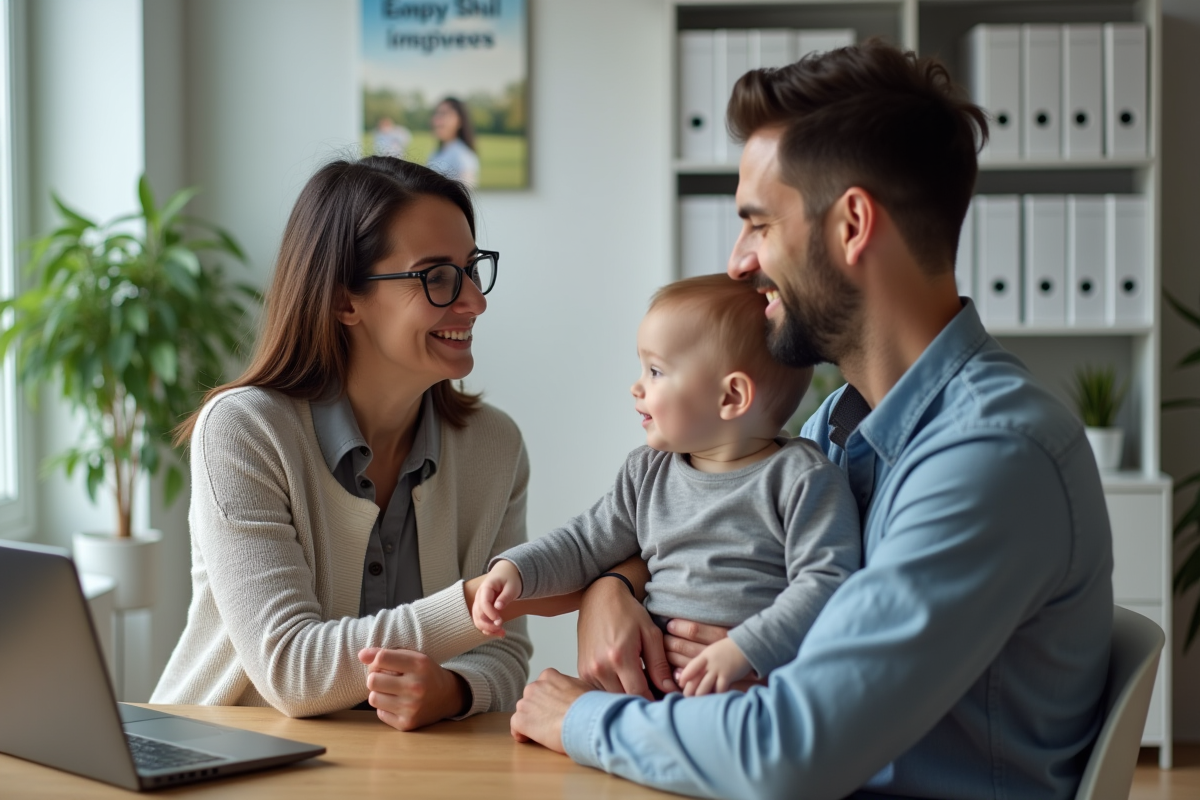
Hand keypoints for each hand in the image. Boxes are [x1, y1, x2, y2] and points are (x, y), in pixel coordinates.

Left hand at [358, 647, 468, 730]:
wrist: (447, 696)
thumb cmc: (425, 673)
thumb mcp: (412, 657)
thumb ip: (386, 653)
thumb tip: (360, 655)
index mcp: (419, 664)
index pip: (381, 658)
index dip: (375, 660)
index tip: (380, 663)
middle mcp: (416, 686)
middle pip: (372, 680)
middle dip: (375, 678)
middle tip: (385, 678)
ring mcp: (412, 707)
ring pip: (373, 698)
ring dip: (379, 694)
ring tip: (391, 691)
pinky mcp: (407, 723)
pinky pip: (380, 713)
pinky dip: (385, 708)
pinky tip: (397, 703)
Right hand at [471, 560, 522, 636]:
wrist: (507, 572)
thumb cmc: (511, 579)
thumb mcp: (512, 586)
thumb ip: (505, 596)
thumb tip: (498, 607)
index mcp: (486, 587)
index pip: (483, 603)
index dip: (490, 614)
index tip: (499, 622)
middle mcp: (479, 596)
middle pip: (478, 613)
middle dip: (489, 624)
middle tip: (502, 630)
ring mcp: (479, 602)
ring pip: (477, 619)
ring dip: (487, 629)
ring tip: (502, 634)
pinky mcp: (482, 608)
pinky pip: (481, 620)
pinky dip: (487, 628)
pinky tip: (498, 633)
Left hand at [510, 668, 591, 753]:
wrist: (586, 720)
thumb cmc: (591, 707)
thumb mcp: (585, 687)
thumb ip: (573, 687)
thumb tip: (578, 693)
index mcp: (549, 676)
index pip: (543, 686)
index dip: (549, 699)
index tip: (556, 708)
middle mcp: (534, 686)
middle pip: (532, 699)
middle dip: (539, 710)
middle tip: (551, 722)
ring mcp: (526, 703)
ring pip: (524, 712)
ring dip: (531, 721)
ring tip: (545, 732)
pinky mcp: (521, 720)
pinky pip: (516, 727)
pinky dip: (521, 734)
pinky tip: (530, 739)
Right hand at [577, 575, 676, 698]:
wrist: (599, 598)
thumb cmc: (627, 612)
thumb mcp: (650, 633)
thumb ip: (659, 664)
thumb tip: (669, 689)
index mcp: (619, 657)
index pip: (639, 693)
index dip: (654, 700)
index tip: (664, 699)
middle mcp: (600, 667)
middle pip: (624, 699)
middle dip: (641, 699)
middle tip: (654, 691)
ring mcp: (588, 670)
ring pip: (612, 697)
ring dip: (626, 694)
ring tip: (638, 681)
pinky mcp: (582, 671)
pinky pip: (601, 690)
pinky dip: (614, 689)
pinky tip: (623, 677)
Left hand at [676, 637, 752, 695]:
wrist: (746, 645)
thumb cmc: (728, 650)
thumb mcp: (713, 652)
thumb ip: (703, 662)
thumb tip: (692, 673)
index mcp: (704, 656)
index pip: (690, 667)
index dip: (684, 677)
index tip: (681, 684)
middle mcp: (709, 663)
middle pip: (695, 680)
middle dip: (690, 691)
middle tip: (688, 699)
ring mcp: (718, 670)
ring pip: (704, 687)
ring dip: (700, 696)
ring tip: (698, 703)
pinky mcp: (728, 676)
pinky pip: (719, 689)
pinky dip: (716, 696)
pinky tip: (715, 700)